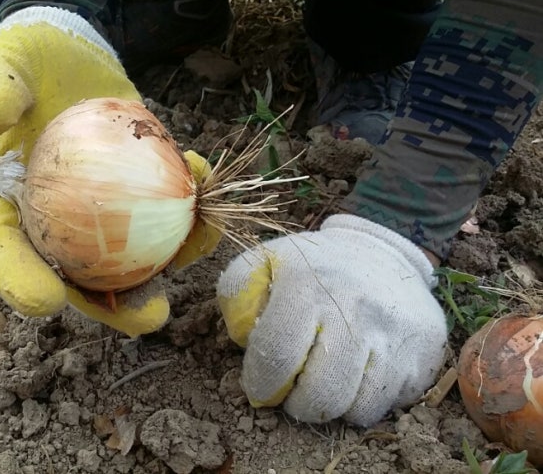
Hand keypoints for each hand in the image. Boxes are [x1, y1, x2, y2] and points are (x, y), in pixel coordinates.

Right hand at [0, 7, 219, 336]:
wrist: (75, 56)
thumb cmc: (29, 61)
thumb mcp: (3, 59)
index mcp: (12, 207)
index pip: (9, 253)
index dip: (23, 283)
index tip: (46, 299)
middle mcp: (57, 223)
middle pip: (80, 278)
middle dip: (114, 308)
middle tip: (148, 315)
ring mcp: (102, 216)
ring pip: (131, 258)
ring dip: (167, 267)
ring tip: (193, 255)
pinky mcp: (138, 197)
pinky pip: (163, 216)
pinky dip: (187, 213)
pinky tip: (203, 193)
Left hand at [217, 214, 446, 425]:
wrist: (381, 253)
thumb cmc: (312, 269)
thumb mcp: (265, 263)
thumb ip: (238, 294)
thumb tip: (242, 340)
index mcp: (306, 283)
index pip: (276, 355)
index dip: (260, 383)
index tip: (259, 386)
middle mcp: (355, 307)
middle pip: (319, 395)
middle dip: (296, 405)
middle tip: (292, 392)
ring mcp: (394, 333)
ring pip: (355, 408)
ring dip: (331, 406)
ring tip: (323, 381)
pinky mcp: (422, 354)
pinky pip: (385, 406)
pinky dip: (362, 402)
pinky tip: (354, 377)